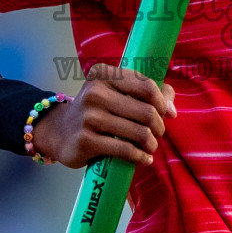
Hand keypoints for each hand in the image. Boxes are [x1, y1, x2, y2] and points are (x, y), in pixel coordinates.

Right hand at [31, 62, 176, 168]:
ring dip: (151, 143)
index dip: (162, 102)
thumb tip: (172, 110)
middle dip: (159, 126)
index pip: (146, 86)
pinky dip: (139, 156)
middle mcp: (95, 92)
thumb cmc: (96, 110)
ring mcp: (89, 116)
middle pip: (146, 111)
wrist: (59, 131)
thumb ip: (147, 92)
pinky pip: (124, 150)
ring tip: (150, 147)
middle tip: (157, 134)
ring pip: (139, 132)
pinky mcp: (86, 140)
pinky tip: (143, 159)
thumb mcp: (115, 93)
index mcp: (104, 74)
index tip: (166, 114)